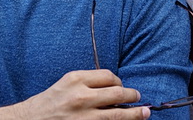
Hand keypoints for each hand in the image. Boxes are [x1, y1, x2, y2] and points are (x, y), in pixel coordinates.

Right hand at [0, 71, 149, 119]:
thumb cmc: (48, 103)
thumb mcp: (65, 85)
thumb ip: (87, 83)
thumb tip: (114, 86)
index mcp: (75, 80)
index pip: (109, 77)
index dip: (120, 82)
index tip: (122, 87)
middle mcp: (80, 97)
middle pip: (118, 94)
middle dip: (133, 97)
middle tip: (139, 98)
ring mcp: (84, 117)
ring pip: (118, 115)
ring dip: (135, 115)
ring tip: (144, 114)